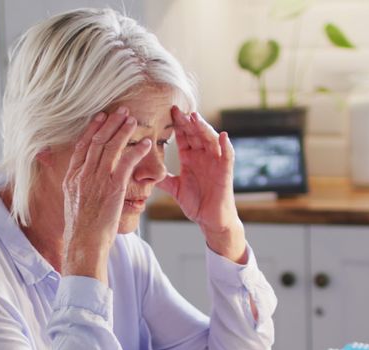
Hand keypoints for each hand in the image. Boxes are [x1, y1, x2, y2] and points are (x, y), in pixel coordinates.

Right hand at [61, 107, 151, 281]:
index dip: (92, 129)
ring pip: (111, 147)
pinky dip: (137, 150)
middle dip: (109, 123)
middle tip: (120, 111)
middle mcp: (83, 175)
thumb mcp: (71, 204)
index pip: (81, 146)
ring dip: (123, 130)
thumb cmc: (81, 229)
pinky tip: (146, 144)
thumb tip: (81, 183)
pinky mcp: (113, 187)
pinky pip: (127, 162)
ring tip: (133, 119)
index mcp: (72, 178)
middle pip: (96, 141)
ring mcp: (97, 179)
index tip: (100, 117)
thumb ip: (77, 188)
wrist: (83, 243)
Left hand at [158, 106, 246, 262]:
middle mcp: (203, 156)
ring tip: (196, 118)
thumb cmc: (196, 203)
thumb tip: (140, 174)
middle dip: (187, 122)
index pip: (183, 136)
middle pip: (196, 134)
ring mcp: (216, 162)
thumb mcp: (175, 188)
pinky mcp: (226, 172)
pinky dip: (227, 146)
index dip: (177, 124)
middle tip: (177, 110)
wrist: (210, 220)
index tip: (167, 111)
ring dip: (204, 128)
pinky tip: (223, 136)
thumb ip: (161, 179)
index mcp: (191, 158)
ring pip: (211, 140)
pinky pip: (228, 156)